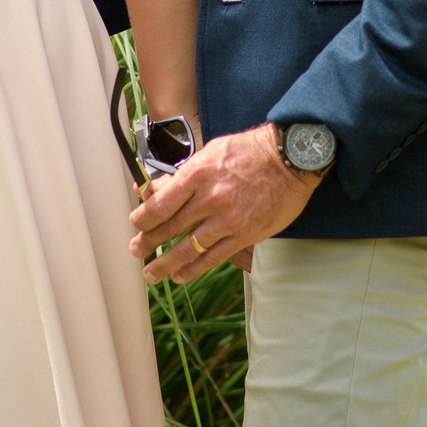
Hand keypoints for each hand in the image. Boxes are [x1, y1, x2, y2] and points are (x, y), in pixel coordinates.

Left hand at [130, 123, 317, 284]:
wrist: (290, 157)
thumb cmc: (250, 150)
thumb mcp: (212, 152)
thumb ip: (185, 174)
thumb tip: (156, 189)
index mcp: (198, 174)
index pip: (160, 204)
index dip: (143, 219)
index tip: (136, 224)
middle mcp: (210, 198)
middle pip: (170, 228)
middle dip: (148, 243)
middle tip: (136, 250)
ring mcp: (228, 219)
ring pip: (188, 248)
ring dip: (165, 264)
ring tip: (151, 273)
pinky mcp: (245, 234)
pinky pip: (213, 257)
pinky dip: (193, 269)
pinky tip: (181, 275)